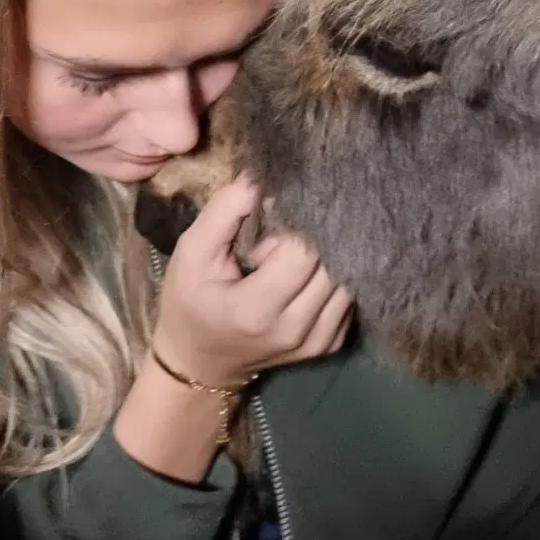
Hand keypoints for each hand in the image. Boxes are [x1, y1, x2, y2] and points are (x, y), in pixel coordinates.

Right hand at [152, 174, 352, 387]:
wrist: (200, 362)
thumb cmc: (190, 301)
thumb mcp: (192, 251)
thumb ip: (225, 210)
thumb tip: (262, 177)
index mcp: (257, 311)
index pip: (303, 252)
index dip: (291, 228)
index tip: (269, 228)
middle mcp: (296, 331)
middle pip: (332, 262)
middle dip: (311, 239)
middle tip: (279, 241)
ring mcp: (318, 343)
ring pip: (348, 277)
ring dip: (324, 258)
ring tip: (291, 260)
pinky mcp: (331, 345)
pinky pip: (349, 296)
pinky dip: (332, 277)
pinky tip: (303, 276)